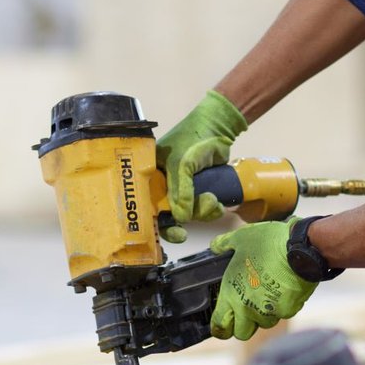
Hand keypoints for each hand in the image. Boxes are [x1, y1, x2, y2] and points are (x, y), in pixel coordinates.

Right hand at [154, 90, 246, 243]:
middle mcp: (163, 184)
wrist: (218, 129)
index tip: (162, 233)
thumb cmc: (192, 139)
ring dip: (201, 213)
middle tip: (184, 235)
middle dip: (180, 221)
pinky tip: (217, 204)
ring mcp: (182, 189)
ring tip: (212, 201)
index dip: (153, 222)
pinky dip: (210, 210)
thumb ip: (180, 191)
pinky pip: (202, 209)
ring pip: (188, 214)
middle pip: (167, 213)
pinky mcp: (199, 190)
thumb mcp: (182, 165)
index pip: (146, 203)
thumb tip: (182, 219)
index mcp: (150, 175)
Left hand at [209, 220, 315, 340]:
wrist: (300, 248)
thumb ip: (223, 244)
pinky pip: (281, 314)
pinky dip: (281, 307)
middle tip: (245, 309)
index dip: (219, 327)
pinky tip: (282, 290)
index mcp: (231, 295)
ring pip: (263, 324)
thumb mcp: (239, 239)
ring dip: (262, 315)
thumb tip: (215, 246)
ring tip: (265, 295)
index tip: (223, 323)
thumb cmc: (267, 243)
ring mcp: (269, 312)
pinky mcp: (288, 311)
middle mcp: (248, 308)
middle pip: (241, 333)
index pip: (220, 326)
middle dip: (242, 325)